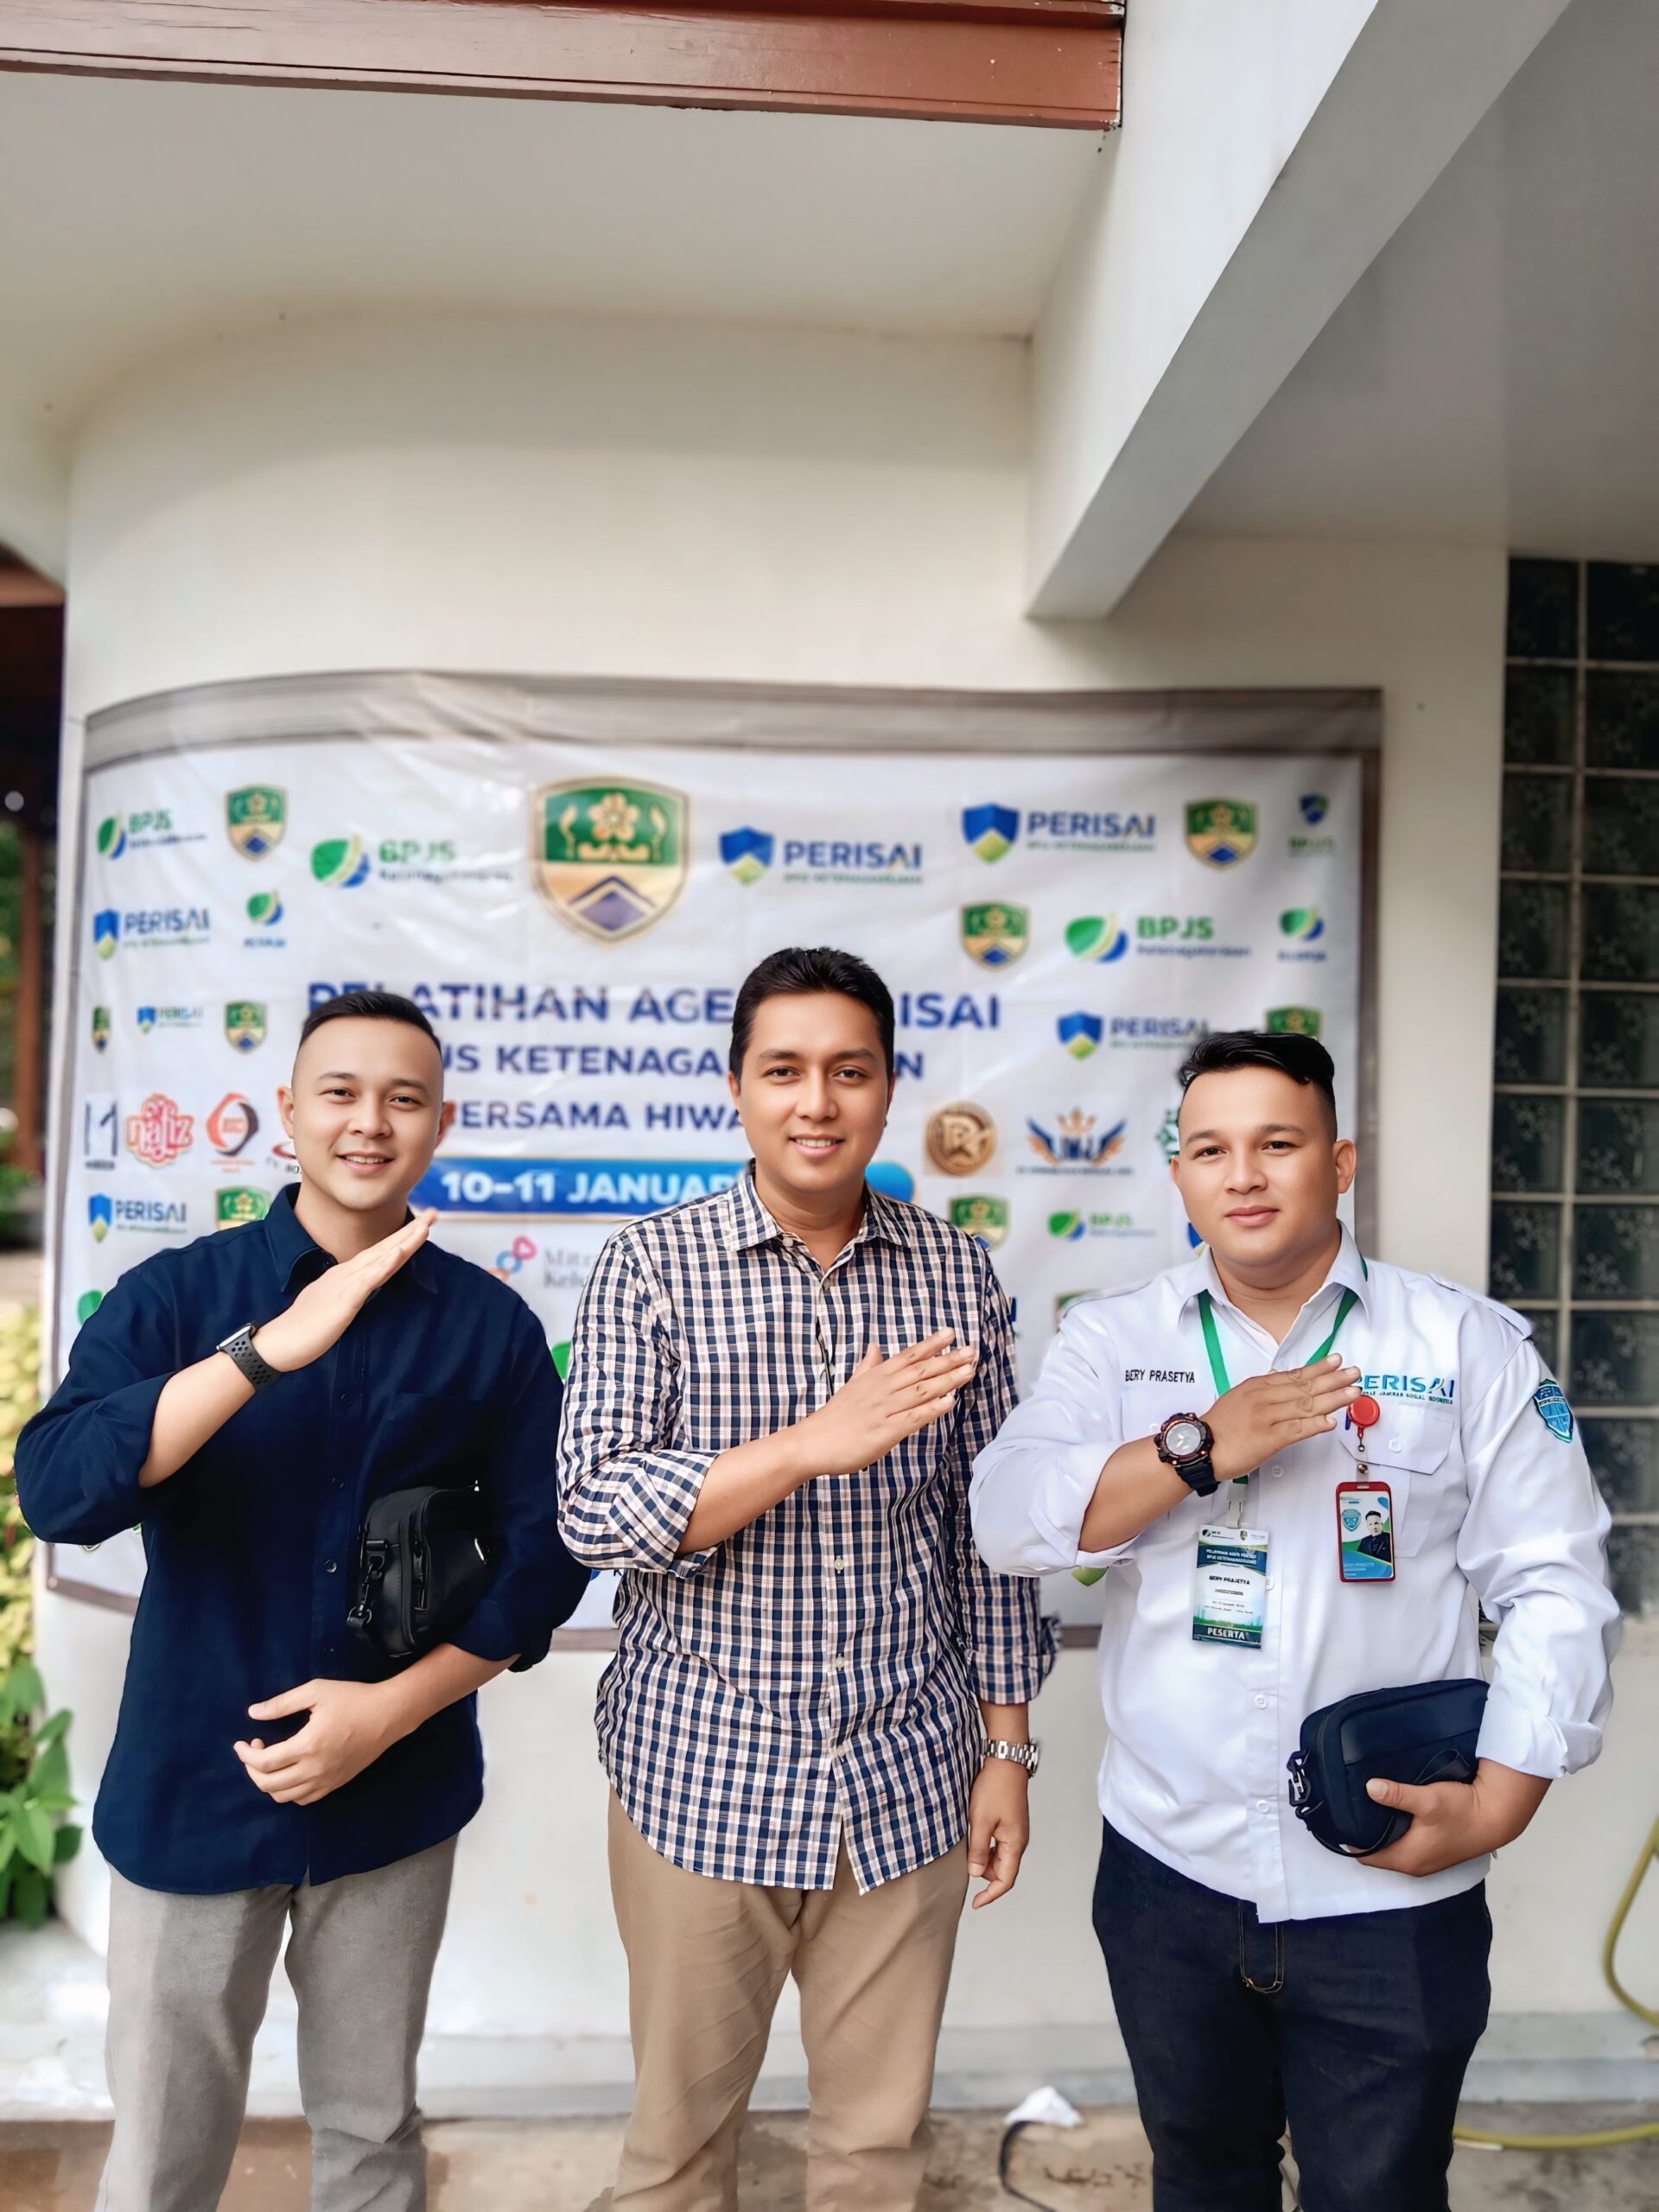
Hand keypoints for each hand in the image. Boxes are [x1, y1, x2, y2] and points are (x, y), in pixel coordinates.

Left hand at [233, 1679, 406, 1805]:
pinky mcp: (335, 1784)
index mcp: (307, 1746)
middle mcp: (315, 1770)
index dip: (245, 1754)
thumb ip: (282, 1703)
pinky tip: (289, 1772)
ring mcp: (326, 1781)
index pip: (264, 1762)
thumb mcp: (316, 1692)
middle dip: (251, 1769)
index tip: (241, 1742)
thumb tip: (253, 1713)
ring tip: (269, 1761)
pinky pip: (303, 1799)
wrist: (389, 1715)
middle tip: (253, 1750)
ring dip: (268, 1782)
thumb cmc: (353, 1699)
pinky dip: (288, 1791)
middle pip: (269, 1785)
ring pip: (284, 1797)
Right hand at [250, 1210, 435, 1372]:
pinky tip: (399, 1251)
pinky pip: (368, 1279)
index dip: (402, 1239)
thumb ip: (347, 1294)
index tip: (423, 1226)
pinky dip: (385, 1264)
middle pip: (385, 1248)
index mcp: (346, 1276)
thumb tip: (360, 1290)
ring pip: (381, 1258)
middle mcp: (348, 1274)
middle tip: (434, 1214)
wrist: (280, 1343)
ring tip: (425, 1226)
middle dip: (411, 1231)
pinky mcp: (344, 1300)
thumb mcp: (333, 1305)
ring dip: (405, 1241)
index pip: (379, 1254)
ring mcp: (346, 1284)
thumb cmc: (304, 1328)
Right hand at [791, 1330, 977, 1477]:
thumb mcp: (852, 1385)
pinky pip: (913, 1417)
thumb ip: (868, 1366)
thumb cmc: (834, 1416)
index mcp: (875, 1377)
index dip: (931, 1344)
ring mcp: (884, 1409)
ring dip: (947, 1380)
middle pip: (920, 1370)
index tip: (951, 1333)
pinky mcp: (885, 1432)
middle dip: (948, 1359)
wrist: (812, 1442)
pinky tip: (950, 1401)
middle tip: (972, 1350)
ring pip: (921, 1391)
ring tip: (969, 1370)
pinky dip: (932, 1408)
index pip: (908, 1356)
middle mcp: (882, 1389)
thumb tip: (875, 1346)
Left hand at [967, 1757, 1029, 1908]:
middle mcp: (1019, 1841)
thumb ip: (978, 1849)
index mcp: (1015, 1844)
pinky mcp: (1011, 1823)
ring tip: (968, 1842)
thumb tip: (974, 1874)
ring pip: (999, 1857)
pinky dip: (986, 1846)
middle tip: (964, 1859)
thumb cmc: (995, 1788)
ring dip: (983, 1857)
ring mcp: (1016, 1832)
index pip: (1005, 1880)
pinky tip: (975, 1835)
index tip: (975, 1903)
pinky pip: (999, 1844)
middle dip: (983, 1872)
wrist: (1006, 1762)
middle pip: (1002, 1870)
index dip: (990, 1895)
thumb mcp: (980, 1821)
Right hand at [1206, 1356, 1360, 1480]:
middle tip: (1354, 1373)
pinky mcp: (1268, 1439)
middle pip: (1305, 1387)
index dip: (1318, 1368)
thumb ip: (1259, 1387)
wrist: (1200, 1447)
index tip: (1336, 1361)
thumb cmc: (1219, 1426)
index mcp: (1257, 1387)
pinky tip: (1330, 1421)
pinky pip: (1296, 1430)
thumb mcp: (1237, 1397)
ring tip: (1352, 1393)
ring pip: (1305, 1405)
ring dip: (1332, 1399)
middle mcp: (1264, 1398)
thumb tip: (1274, 1375)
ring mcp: (1266, 1418)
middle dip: (1333, 1379)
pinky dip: (1314, 1425)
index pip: (1294, 1375)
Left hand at [1359, 1759, 1549, 1875]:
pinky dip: (1398, 1831)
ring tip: (1367, 1807)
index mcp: (1407, 1859)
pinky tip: (1393, 1811)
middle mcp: (1415, 1864)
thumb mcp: (1427, 1799)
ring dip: (1382, 1832)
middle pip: (1379, 1853)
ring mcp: (1427, 1859)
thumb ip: (1397, 1795)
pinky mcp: (1437, 1849)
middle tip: (1349, 1807)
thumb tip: (1368, 1787)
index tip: (1337, 1818)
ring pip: (1394, 1848)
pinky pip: (1408, 1844)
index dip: (1350, 1839)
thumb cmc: (1462, 1812)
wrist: (1497, 1816)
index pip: (1366, 1856)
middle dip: (1364, 1834)